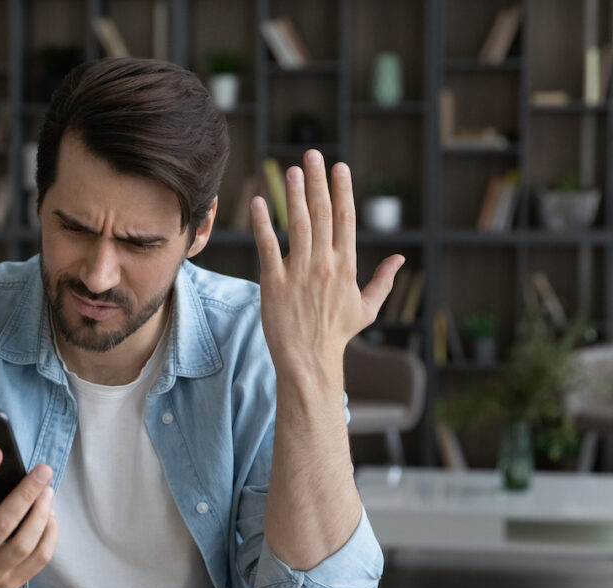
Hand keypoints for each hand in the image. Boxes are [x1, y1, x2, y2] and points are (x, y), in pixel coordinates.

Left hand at [251, 150, 403, 378]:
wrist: (309, 360)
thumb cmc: (336, 334)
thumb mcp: (367, 308)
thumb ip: (383, 280)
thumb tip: (401, 258)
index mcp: (347, 266)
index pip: (346, 219)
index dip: (342, 190)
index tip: (339, 167)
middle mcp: (325, 265)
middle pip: (322, 214)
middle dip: (318, 181)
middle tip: (312, 154)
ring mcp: (299, 273)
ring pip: (298, 225)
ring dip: (294, 195)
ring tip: (291, 170)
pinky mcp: (274, 283)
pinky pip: (268, 247)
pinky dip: (263, 224)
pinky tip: (259, 202)